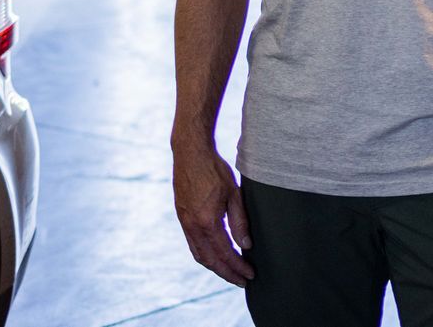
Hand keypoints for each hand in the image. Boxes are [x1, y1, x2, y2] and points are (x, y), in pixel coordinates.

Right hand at [172, 143, 254, 285]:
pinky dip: (205, 255)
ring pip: (199, 255)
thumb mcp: (233, 193)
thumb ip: (239, 221)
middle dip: (227, 273)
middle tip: (243, 280)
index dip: (238, 267)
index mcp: (207, 222)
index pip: (225, 253)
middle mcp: (192, 226)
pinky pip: (193, 244)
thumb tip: (246, 245)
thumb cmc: (214, 170)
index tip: (250, 274)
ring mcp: (184, 223)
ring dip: (215, 267)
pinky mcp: (182, 217)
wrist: (190, 152)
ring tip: (230, 272)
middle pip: (210, 260)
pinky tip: (216, 255)